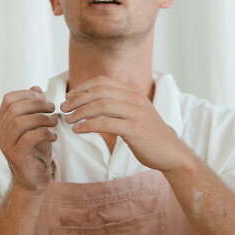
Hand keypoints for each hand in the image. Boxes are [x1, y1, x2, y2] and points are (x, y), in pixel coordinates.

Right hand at [0, 87, 56, 192]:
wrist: (34, 180)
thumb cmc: (36, 152)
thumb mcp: (38, 126)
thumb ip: (35, 109)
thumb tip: (36, 88)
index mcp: (3, 123)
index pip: (8, 99)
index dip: (27, 95)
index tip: (44, 99)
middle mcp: (1, 133)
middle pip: (14, 108)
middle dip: (37, 104)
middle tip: (52, 109)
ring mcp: (6, 145)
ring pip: (20, 122)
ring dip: (42, 118)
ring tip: (55, 123)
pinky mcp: (16, 156)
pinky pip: (29, 138)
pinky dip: (44, 133)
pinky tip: (53, 137)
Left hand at [60, 78, 188, 172]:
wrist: (170, 152)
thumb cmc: (148, 135)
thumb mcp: (134, 113)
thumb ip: (117, 104)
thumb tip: (90, 101)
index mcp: (133, 91)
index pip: (102, 81)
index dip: (82, 87)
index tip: (68, 97)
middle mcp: (135, 98)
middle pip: (98, 91)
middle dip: (77, 99)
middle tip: (63, 108)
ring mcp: (136, 112)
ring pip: (100, 105)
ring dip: (79, 112)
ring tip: (68, 120)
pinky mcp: (135, 129)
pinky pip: (105, 123)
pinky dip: (87, 126)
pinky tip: (78, 130)